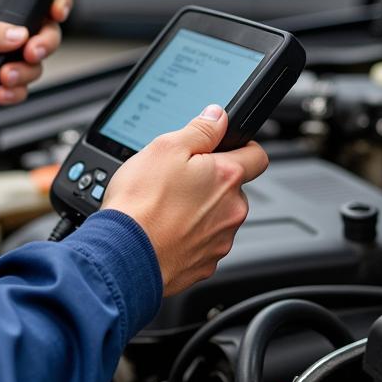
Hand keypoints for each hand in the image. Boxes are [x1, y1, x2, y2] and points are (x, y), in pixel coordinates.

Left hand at [0, 0, 83, 111]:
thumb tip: (17, 34)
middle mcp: (1, 26)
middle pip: (46, 27)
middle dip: (48, 39)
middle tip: (32, 50)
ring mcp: (0, 54)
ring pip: (37, 61)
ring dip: (27, 71)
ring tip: (5, 77)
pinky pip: (20, 88)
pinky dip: (15, 93)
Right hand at [102, 106, 267, 294]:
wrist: (124, 255)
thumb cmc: (141, 203)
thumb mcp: (164, 148)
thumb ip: (199, 130)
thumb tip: (217, 117)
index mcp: (226, 177)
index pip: (257, 155)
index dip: (242, 146)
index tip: (224, 148)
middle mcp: (231, 210)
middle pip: (232, 188)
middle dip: (211, 182)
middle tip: (177, 179)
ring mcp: (220, 240)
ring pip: (217, 217)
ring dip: (199, 210)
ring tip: (164, 207)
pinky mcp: (205, 264)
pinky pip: (203, 243)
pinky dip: (187, 236)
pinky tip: (164, 229)